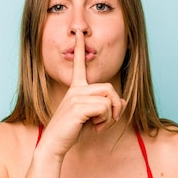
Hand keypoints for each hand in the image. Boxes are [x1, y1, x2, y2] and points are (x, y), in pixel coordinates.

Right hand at [39, 30, 125, 157]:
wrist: (55, 144)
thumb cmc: (72, 131)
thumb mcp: (92, 117)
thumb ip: (106, 107)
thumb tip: (123, 100)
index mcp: (75, 88)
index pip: (79, 65)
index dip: (80, 48)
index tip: (78, 33)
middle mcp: (75, 89)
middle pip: (109, 88)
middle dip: (116, 106)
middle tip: (109, 121)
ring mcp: (75, 97)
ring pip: (109, 98)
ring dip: (111, 115)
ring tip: (100, 125)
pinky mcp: (78, 107)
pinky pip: (104, 108)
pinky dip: (105, 120)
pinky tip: (96, 127)